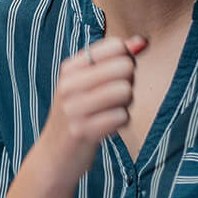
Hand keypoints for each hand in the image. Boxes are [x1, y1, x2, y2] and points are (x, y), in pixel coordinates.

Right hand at [36, 35, 147, 184]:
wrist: (55, 156)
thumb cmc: (79, 114)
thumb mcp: (88, 83)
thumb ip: (115, 59)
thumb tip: (142, 41)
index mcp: (70, 68)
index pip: (114, 46)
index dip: (126, 60)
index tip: (115, 76)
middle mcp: (69, 85)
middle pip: (124, 67)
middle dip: (128, 83)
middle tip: (114, 98)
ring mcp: (74, 108)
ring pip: (124, 91)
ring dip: (126, 104)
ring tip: (110, 112)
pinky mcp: (82, 131)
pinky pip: (122, 117)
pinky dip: (121, 123)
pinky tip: (107, 127)